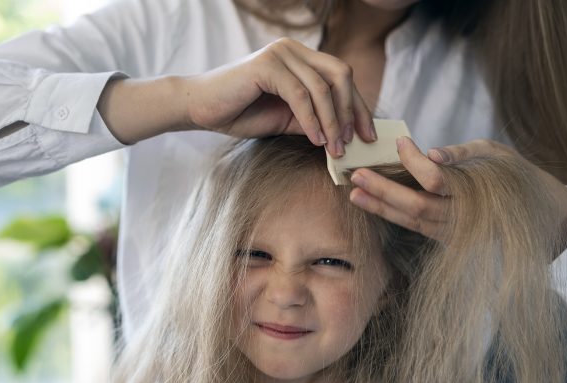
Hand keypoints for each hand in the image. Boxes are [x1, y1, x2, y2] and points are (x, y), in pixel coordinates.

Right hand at [182, 38, 376, 157]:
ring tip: (335, 148)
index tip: (367, 135)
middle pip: (340, 75)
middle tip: (357, 142)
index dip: (357, 106)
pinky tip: (316, 140)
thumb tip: (344, 136)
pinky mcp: (268, 65)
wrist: (200, 108)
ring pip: (322, 87)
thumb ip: (313, 120)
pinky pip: (300, 95)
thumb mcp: (286, 119)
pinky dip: (312, 120)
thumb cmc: (239, 112)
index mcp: (300, 58)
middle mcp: (293, 50)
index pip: (340, 77)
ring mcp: (281, 54)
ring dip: (333, 122)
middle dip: (352, 111)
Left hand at [349, 138, 566, 255]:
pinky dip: (392, 215)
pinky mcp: (447, 240)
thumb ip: (463, 153)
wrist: (540, 215)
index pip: (437, 181)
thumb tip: (431, 152)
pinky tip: (371, 203)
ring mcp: (454, 233)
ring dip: (380, 207)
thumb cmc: (515, 175)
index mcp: (477, 192)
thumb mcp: (495, 153)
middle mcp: (463, 218)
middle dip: (383, 191)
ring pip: (411, 222)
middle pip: (416, 207)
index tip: (401, 142)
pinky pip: (416, 228)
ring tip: (355, 192)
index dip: (415, 163)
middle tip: (357, 174)